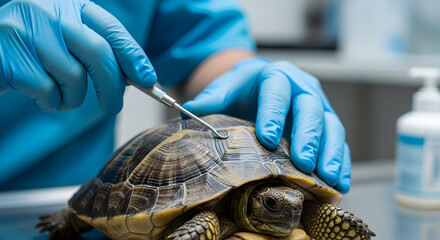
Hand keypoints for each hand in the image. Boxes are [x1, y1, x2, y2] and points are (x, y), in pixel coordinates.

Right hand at [0, 0, 155, 113]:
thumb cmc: (35, 52)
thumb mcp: (67, 41)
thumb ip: (97, 51)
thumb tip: (138, 76)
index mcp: (70, 5)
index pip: (111, 29)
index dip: (133, 55)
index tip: (148, 80)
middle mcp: (49, 11)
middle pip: (99, 54)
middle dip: (112, 87)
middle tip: (114, 107)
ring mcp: (27, 30)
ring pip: (74, 77)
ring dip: (73, 98)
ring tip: (61, 96)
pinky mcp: (9, 55)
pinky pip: (48, 91)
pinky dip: (50, 102)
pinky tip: (39, 95)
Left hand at [182, 58, 350, 192]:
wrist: (261, 86)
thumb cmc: (245, 89)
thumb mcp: (228, 86)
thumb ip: (213, 96)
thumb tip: (190, 109)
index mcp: (277, 76)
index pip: (277, 91)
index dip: (272, 113)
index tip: (265, 138)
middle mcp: (303, 89)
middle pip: (311, 109)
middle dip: (308, 137)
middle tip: (303, 162)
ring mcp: (320, 108)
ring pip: (332, 127)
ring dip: (331, 154)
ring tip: (327, 178)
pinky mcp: (329, 126)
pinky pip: (339, 144)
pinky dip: (341, 163)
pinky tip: (339, 183)